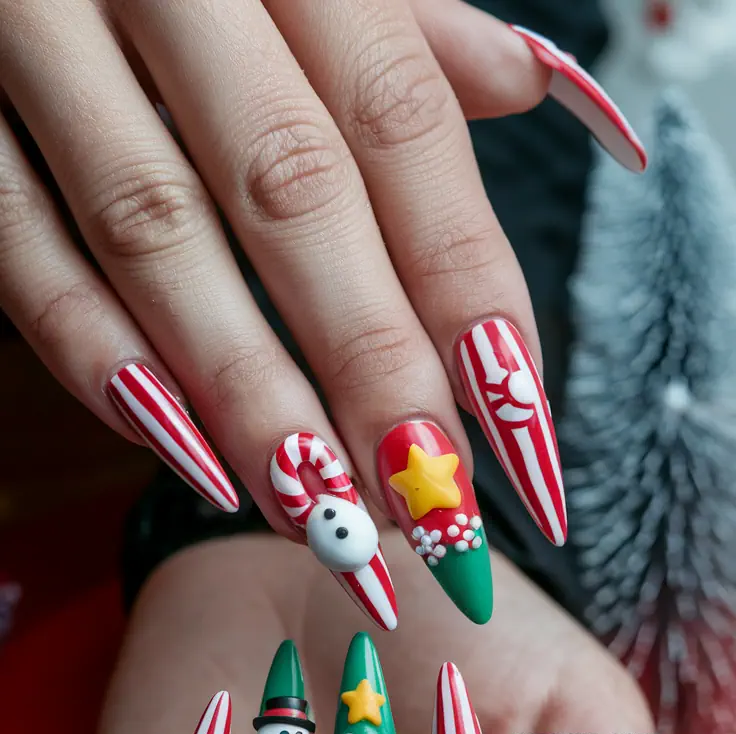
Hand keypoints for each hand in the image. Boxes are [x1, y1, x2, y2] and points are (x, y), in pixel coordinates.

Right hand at [0, 0, 551, 606]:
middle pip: (292, 188)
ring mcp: (42, 35)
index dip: (465, 281)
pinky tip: (182, 451)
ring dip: (244, 389)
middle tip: (426, 503)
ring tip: (319, 513)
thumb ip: (397, 22)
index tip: (516, 426)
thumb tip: (520, 83)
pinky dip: (94, 353)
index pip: (400, 120)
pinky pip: (19, 240)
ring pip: (154, 230)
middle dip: (370, 361)